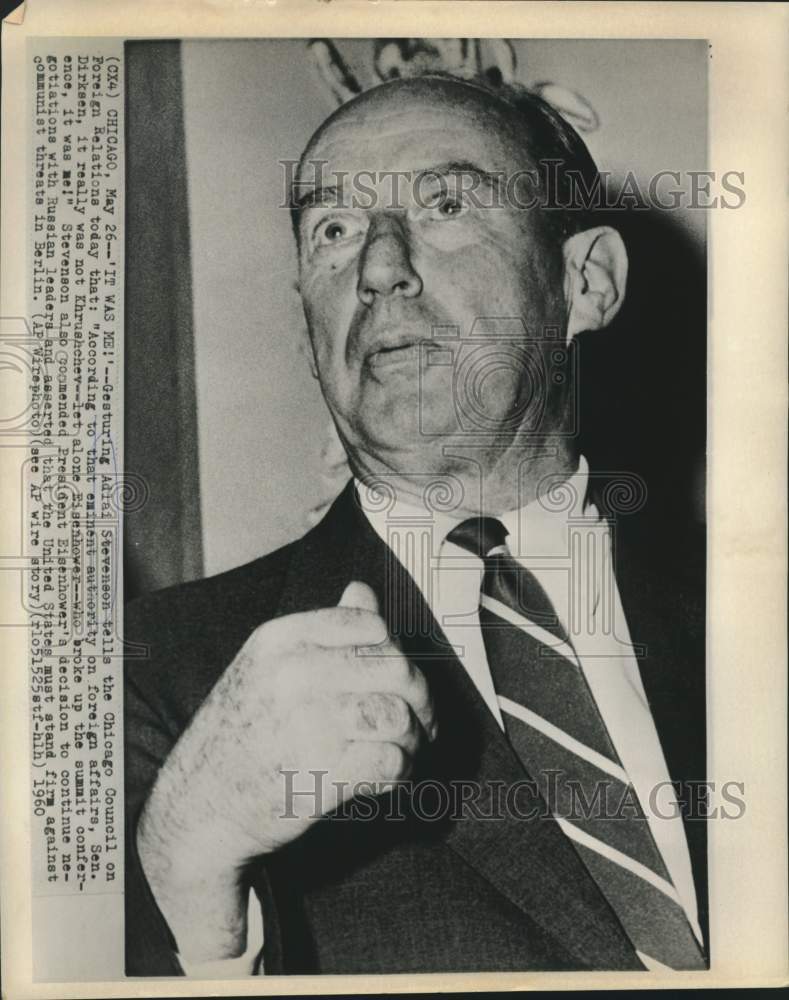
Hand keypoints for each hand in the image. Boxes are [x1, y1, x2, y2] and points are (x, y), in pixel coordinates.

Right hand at [136, 581, 435, 960]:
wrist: (199, 804)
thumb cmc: (241, 730)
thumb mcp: (268, 665)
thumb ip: (323, 628)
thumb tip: (362, 589)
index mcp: (280, 639)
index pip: (370, 624)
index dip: (395, 650)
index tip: (400, 676)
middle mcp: (293, 675)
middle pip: (395, 669)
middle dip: (420, 697)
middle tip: (423, 719)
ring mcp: (307, 726)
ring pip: (397, 717)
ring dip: (413, 739)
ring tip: (405, 750)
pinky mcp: (320, 776)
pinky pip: (390, 763)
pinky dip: (401, 772)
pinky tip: (388, 776)